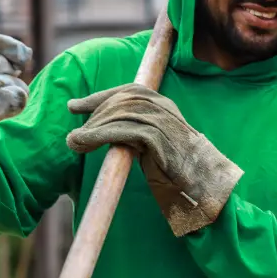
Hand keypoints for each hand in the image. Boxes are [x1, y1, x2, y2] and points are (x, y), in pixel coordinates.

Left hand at [65, 83, 243, 236]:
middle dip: (94, 111)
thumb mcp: (155, 145)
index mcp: (164, 106)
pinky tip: (86, 144)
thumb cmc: (178, 170)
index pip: (130, 90)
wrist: (203, 187)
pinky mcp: (160, 140)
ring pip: (122, 114)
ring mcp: (164, 123)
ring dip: (93, 127)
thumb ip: (136, 134)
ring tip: (74, 141)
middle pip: (123, 100)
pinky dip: (100, 136)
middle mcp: (165, 109)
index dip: (101, 96)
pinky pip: (124, 132)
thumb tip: (107, 134)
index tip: (75, 106)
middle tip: (74, 132)